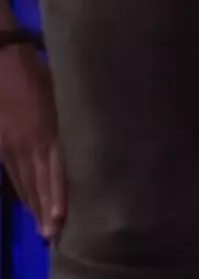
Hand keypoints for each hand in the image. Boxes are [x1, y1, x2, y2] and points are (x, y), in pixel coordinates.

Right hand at [0, 44, 66, 238]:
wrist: (2, 59)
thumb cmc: (40, 69)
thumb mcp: (61, 91)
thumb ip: (72, 117)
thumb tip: (92, 134)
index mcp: (48, 129)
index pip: (55, 169)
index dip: (57, 194)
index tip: (62, 218)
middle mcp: (30, 142)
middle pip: (39, 182)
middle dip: (46, 209)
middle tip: (53, 236)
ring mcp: (12, 144)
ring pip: (24, 181)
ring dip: (34, 205)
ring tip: (43, 228)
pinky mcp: (2, 143)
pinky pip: (13, 173)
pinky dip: (21, 190)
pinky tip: (28, 203)